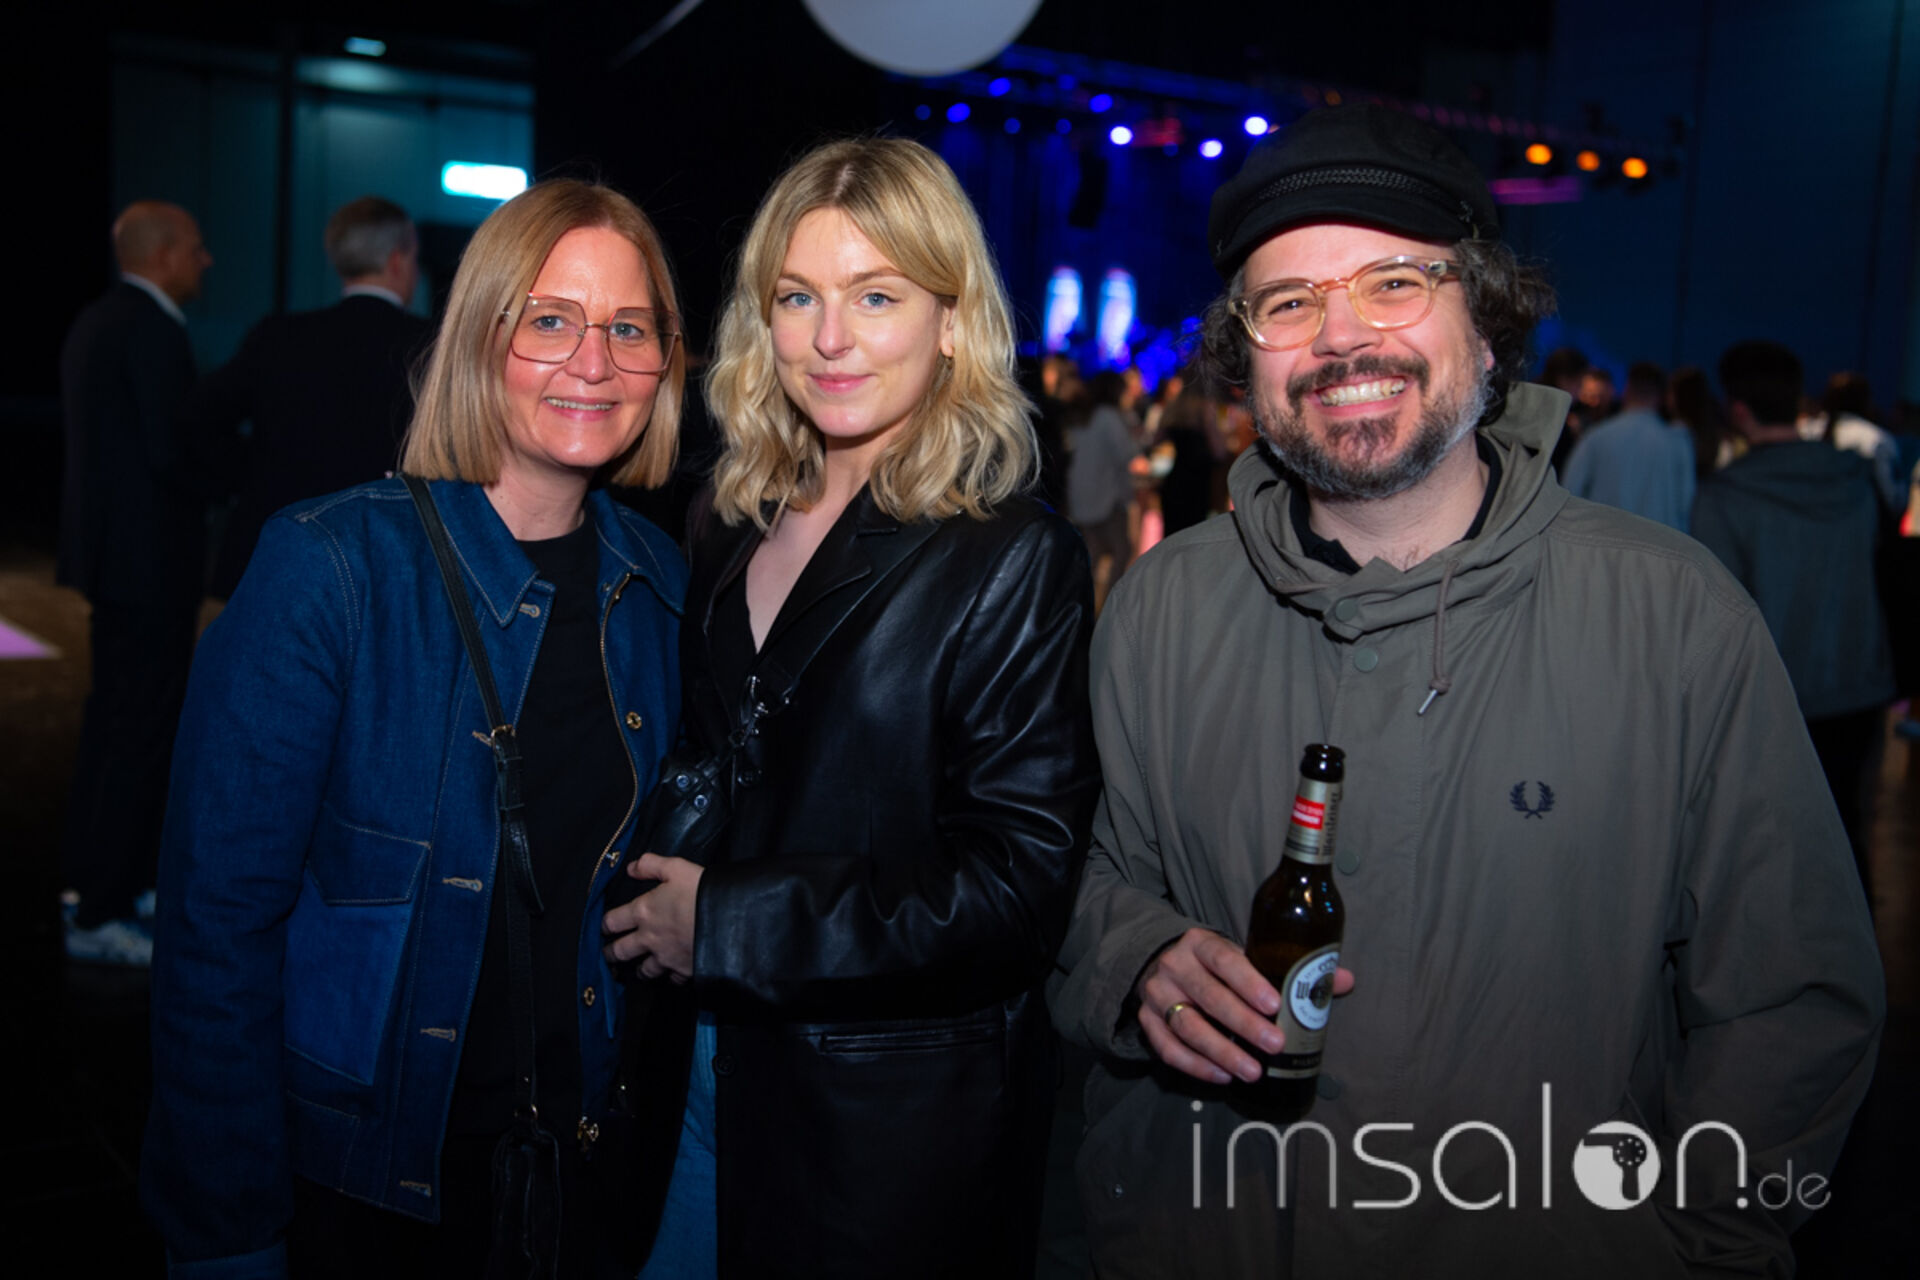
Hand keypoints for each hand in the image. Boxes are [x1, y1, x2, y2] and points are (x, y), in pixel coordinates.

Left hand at [601, 853, 701, 981]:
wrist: (731, 920)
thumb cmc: (702, 891)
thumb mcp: (677, 867)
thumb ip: (651, 864)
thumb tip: (631, 868)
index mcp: (644, 912)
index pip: (612, 922)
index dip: (605, 924)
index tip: (605, 926)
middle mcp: (649, 939)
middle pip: (620, 951)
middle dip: (611, 953)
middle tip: (608, 954)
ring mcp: (666, 957)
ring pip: (644, 970)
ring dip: (640, 968)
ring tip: (638, 968)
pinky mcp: (683, 970)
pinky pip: (672, 979)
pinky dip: (671, 976)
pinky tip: (672, 972)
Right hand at [1135, 927, 1354, 1084]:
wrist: (1160, 961)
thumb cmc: (1215, 963)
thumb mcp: (1243, 955)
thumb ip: (1290, 968)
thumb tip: (1344, 980)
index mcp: (1201, 943)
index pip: (1224, 959)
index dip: (1248, 982)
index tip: (1275, 1005)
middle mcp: (1175, 965)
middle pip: (1208, 996)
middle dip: (1243, 1024)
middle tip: (1275, 1045)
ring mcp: (1156, 994)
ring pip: (1187, 1026)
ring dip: (1221, 1051)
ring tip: (1253, 1071)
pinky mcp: (1146, 1020)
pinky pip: (1168, 1048)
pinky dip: (1195, 1065)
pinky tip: (1223, 1076)